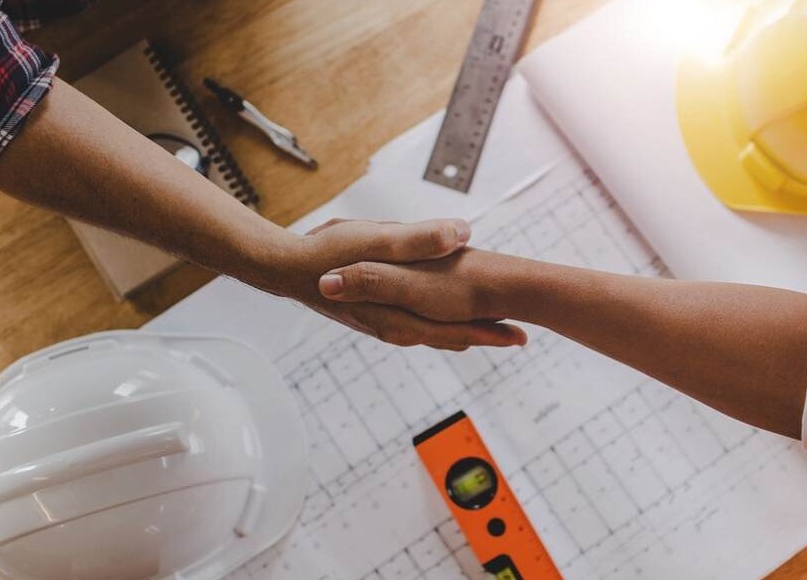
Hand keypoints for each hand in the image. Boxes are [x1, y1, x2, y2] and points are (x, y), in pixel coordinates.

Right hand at [276, 219, 525, 349]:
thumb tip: (462, 233)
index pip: (455, 329)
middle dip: (483, 335)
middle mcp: (394, 326)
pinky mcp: (376, 314)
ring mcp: (384, 322)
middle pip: (449, 336)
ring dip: (463, 331)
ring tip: (493, 329)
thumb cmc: (328, 253)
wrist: (286, 268)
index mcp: (398, 314)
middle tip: (518, 336)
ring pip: (434, 332)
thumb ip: (419, 240)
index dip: (489, 331)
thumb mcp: (375, 240)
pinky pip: (418, 324)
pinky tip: (446, 318)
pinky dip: (441, 324)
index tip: (520, 334)